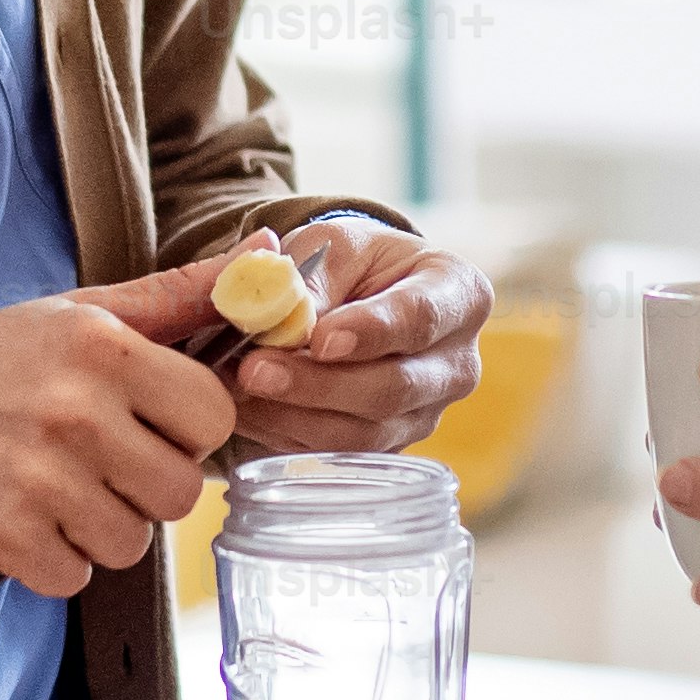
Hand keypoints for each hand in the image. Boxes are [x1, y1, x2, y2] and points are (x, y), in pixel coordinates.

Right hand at [0, 262, 242, 597]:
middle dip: (150, 483)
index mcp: (103, 353)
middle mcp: (74, 415)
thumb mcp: (87, 314)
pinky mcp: (5, 536)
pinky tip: (32, 515)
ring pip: (132, 542)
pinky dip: (58, 557)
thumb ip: (182, 293)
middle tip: (105, 458)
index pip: (214, 417)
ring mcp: (38, 481)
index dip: (189, 425)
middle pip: (181, 492)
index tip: (153, 419)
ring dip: (104, 524)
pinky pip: (77, 576)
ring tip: (64, 485)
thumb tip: (269, 255)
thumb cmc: (6, 361)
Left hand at [213, 216, 492, 457]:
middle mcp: (456, 364)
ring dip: (295, 415)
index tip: (321, 339)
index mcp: (459, 295)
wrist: (358, 295)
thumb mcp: (334, 246)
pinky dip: (287, 433)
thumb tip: (283, 317)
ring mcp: (426, 413)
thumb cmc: (353, 262)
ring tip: (239, 388)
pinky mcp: (390, 445)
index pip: (421, 317)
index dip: (371, 332)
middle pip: (394, 388)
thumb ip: (312, 275)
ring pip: (365, 433)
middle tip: (255, 370)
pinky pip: (339, 453)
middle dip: (319, 384)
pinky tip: (247, 409)